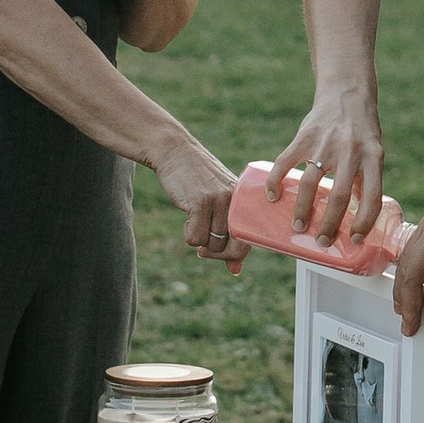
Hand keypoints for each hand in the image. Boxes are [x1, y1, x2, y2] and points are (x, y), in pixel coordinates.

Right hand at [152, 130, 245, 272]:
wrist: (175, 152)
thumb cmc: (197, 180)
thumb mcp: (218, 204)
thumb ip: (229, 234)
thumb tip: (235, 271)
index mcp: (244, 202)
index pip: (248, 243)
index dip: (232, 255)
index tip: (217, 251)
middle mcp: (236, 202)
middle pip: (230, 249)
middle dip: (214, 253)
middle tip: (202, 244)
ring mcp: (219, 202)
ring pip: (212, 245)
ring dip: (199, 242)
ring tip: (193, 221)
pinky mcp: (200, 202)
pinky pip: (195, 238)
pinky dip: (188, 235)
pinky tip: (187, 217)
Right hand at [277, 85, 384, 242]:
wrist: (346, 93)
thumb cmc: (362, 130)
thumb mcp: (373, 152)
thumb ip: (364, 180)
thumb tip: (355, 216)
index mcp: (373, 157)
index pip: (372, 196)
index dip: (363, 222)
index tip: (354, 240)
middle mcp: (350, 151)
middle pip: (338, 196)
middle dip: (329, 224)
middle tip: (322, 241)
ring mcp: (325, 143)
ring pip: (310, 183)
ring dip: (302, 210)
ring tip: (299, 227)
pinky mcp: (304, 136)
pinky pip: (285, 162)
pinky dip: (277, 181)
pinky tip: (273, 197)